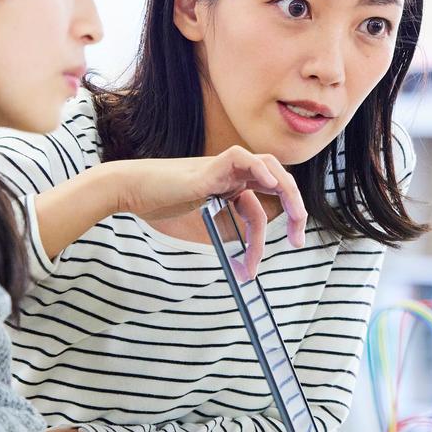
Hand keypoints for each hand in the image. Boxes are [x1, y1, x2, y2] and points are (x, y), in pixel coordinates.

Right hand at [112, 147, 307, 274]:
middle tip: (298, 241)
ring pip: (268, 166)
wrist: (133, 191)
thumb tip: (245, 274)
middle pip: (278, 182)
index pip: (266, 204)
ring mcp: (223, 168)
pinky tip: (268, 182)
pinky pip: (241, 157)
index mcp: (234, 187)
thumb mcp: (203, 226)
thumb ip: (225, 240)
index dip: (277, 228)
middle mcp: (233, 175)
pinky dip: (258, 167)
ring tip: (296, 217)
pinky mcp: (209, 167)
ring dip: (287, 191)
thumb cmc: (162, 206)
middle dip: (294, 210)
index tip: (286, 249)